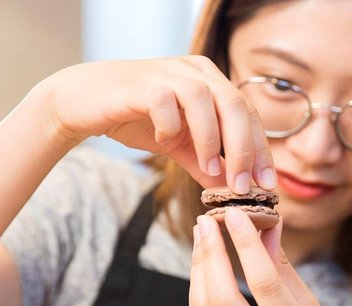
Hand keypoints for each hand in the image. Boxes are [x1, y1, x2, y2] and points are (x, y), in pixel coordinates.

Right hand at [29, 56, 274, 191]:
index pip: (248, 113)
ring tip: (210, 170)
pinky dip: (171, 125)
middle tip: (243, 185)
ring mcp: (169, 72)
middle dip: (244, 149)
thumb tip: (232, 188)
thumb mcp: (178, 144)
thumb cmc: (135, 118)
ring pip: (204, 99)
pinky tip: (163, 142)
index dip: (260, 148)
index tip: (267, 183)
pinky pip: (165, 101)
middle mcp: (195, 71)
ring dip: (212, 139)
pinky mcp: (141, 83)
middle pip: (235, 104)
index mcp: (211, 81)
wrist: (84, 102)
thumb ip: (205, 162)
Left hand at [189, 209, 351, 305]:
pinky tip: (201, 269)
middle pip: (225, 298)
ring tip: (201, 238)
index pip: (266, 284)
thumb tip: (269, 227)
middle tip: (207, 221)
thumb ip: (286, 272)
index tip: (234, 214)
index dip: (246, 245)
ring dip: (198, 270)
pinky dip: (197, 292)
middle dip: (211, 254)